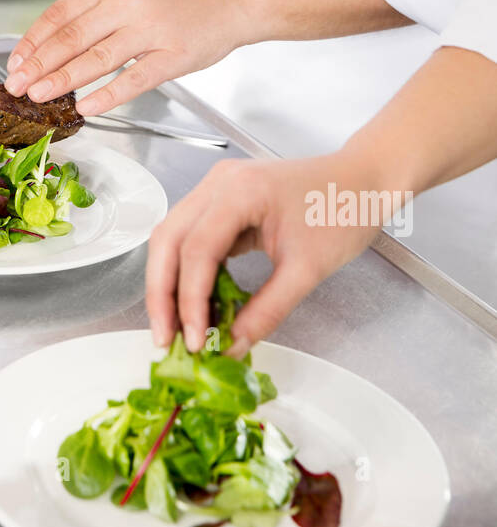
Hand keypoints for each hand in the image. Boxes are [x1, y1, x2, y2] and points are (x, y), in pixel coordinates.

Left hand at [4, 0, 249, 112]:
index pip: (61, 13)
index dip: (34, 39)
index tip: (15, 61)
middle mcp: (128, 4)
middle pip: (73, 36)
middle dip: (40, 63)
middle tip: (16, 85)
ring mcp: (152, 29)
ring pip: (99, 56)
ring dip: (64, 78)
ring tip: (39, 96)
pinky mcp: (175, 55)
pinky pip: (137, 77)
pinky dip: (110, 93)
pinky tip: (87, 106)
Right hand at [146, 153, 382, 354]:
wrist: (363, 181)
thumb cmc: (342, 212)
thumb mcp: (307, 269)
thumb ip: (268, 310)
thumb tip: (235, 345)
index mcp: (239, 191)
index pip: (196, 250)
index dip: (189, 300)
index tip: (194, 341)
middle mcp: (218, 183)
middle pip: (168, 240)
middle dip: (162, 293)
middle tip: (166, 338)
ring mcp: (217, 188)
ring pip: (173, 237)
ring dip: (169, 283)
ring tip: (176, 327)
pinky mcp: (223, 200)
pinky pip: (192, 237)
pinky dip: (189, 271)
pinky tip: (196, 302)